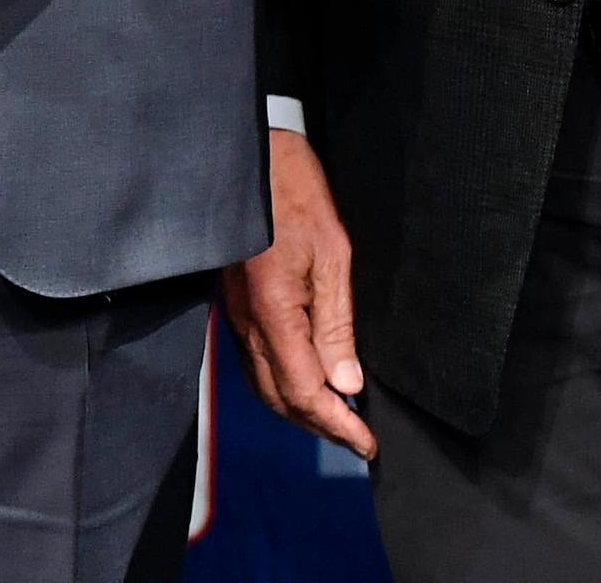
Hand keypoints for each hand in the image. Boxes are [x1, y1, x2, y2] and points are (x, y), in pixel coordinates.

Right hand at [222, 125, 373, 458]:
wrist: (250, 157)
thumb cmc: (293, 193)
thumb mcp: (332, 255)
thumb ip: (336, 324)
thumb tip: (346, 381)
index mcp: (273, 311)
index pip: (303, 390)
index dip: (336, 424)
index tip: (366, 443)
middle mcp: (247, 321)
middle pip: (278, 397)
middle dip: (318, 425)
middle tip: (356, 438)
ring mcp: (236, 313)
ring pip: (263, 383)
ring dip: (298, 408)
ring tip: (335, 417)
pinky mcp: (235, 303)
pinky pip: (254, 360)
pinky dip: (281, 384)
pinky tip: (305, 380)